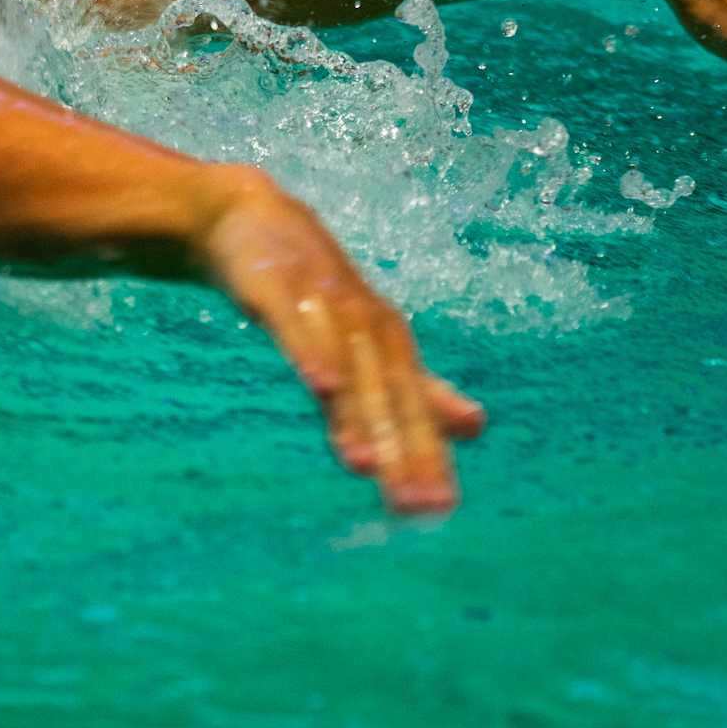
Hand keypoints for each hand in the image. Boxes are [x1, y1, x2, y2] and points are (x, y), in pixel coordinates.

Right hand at [255, 285, 486, 514]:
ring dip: (358, 413)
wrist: (250, 218)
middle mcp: (366, 325)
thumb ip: (416, 386)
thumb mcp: (368, 340)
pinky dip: (311, 352)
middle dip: (401, 447)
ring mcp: (323, 303)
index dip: (427, 456)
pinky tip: (319, 385)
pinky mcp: (277, 288)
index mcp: (390, 343)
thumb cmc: (317, 290)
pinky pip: (296, 325)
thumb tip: (476, 427)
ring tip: (364, 465)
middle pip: (388, 394)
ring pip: (347, 366)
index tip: (439, 509)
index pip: (414, 408)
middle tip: (413, 504)